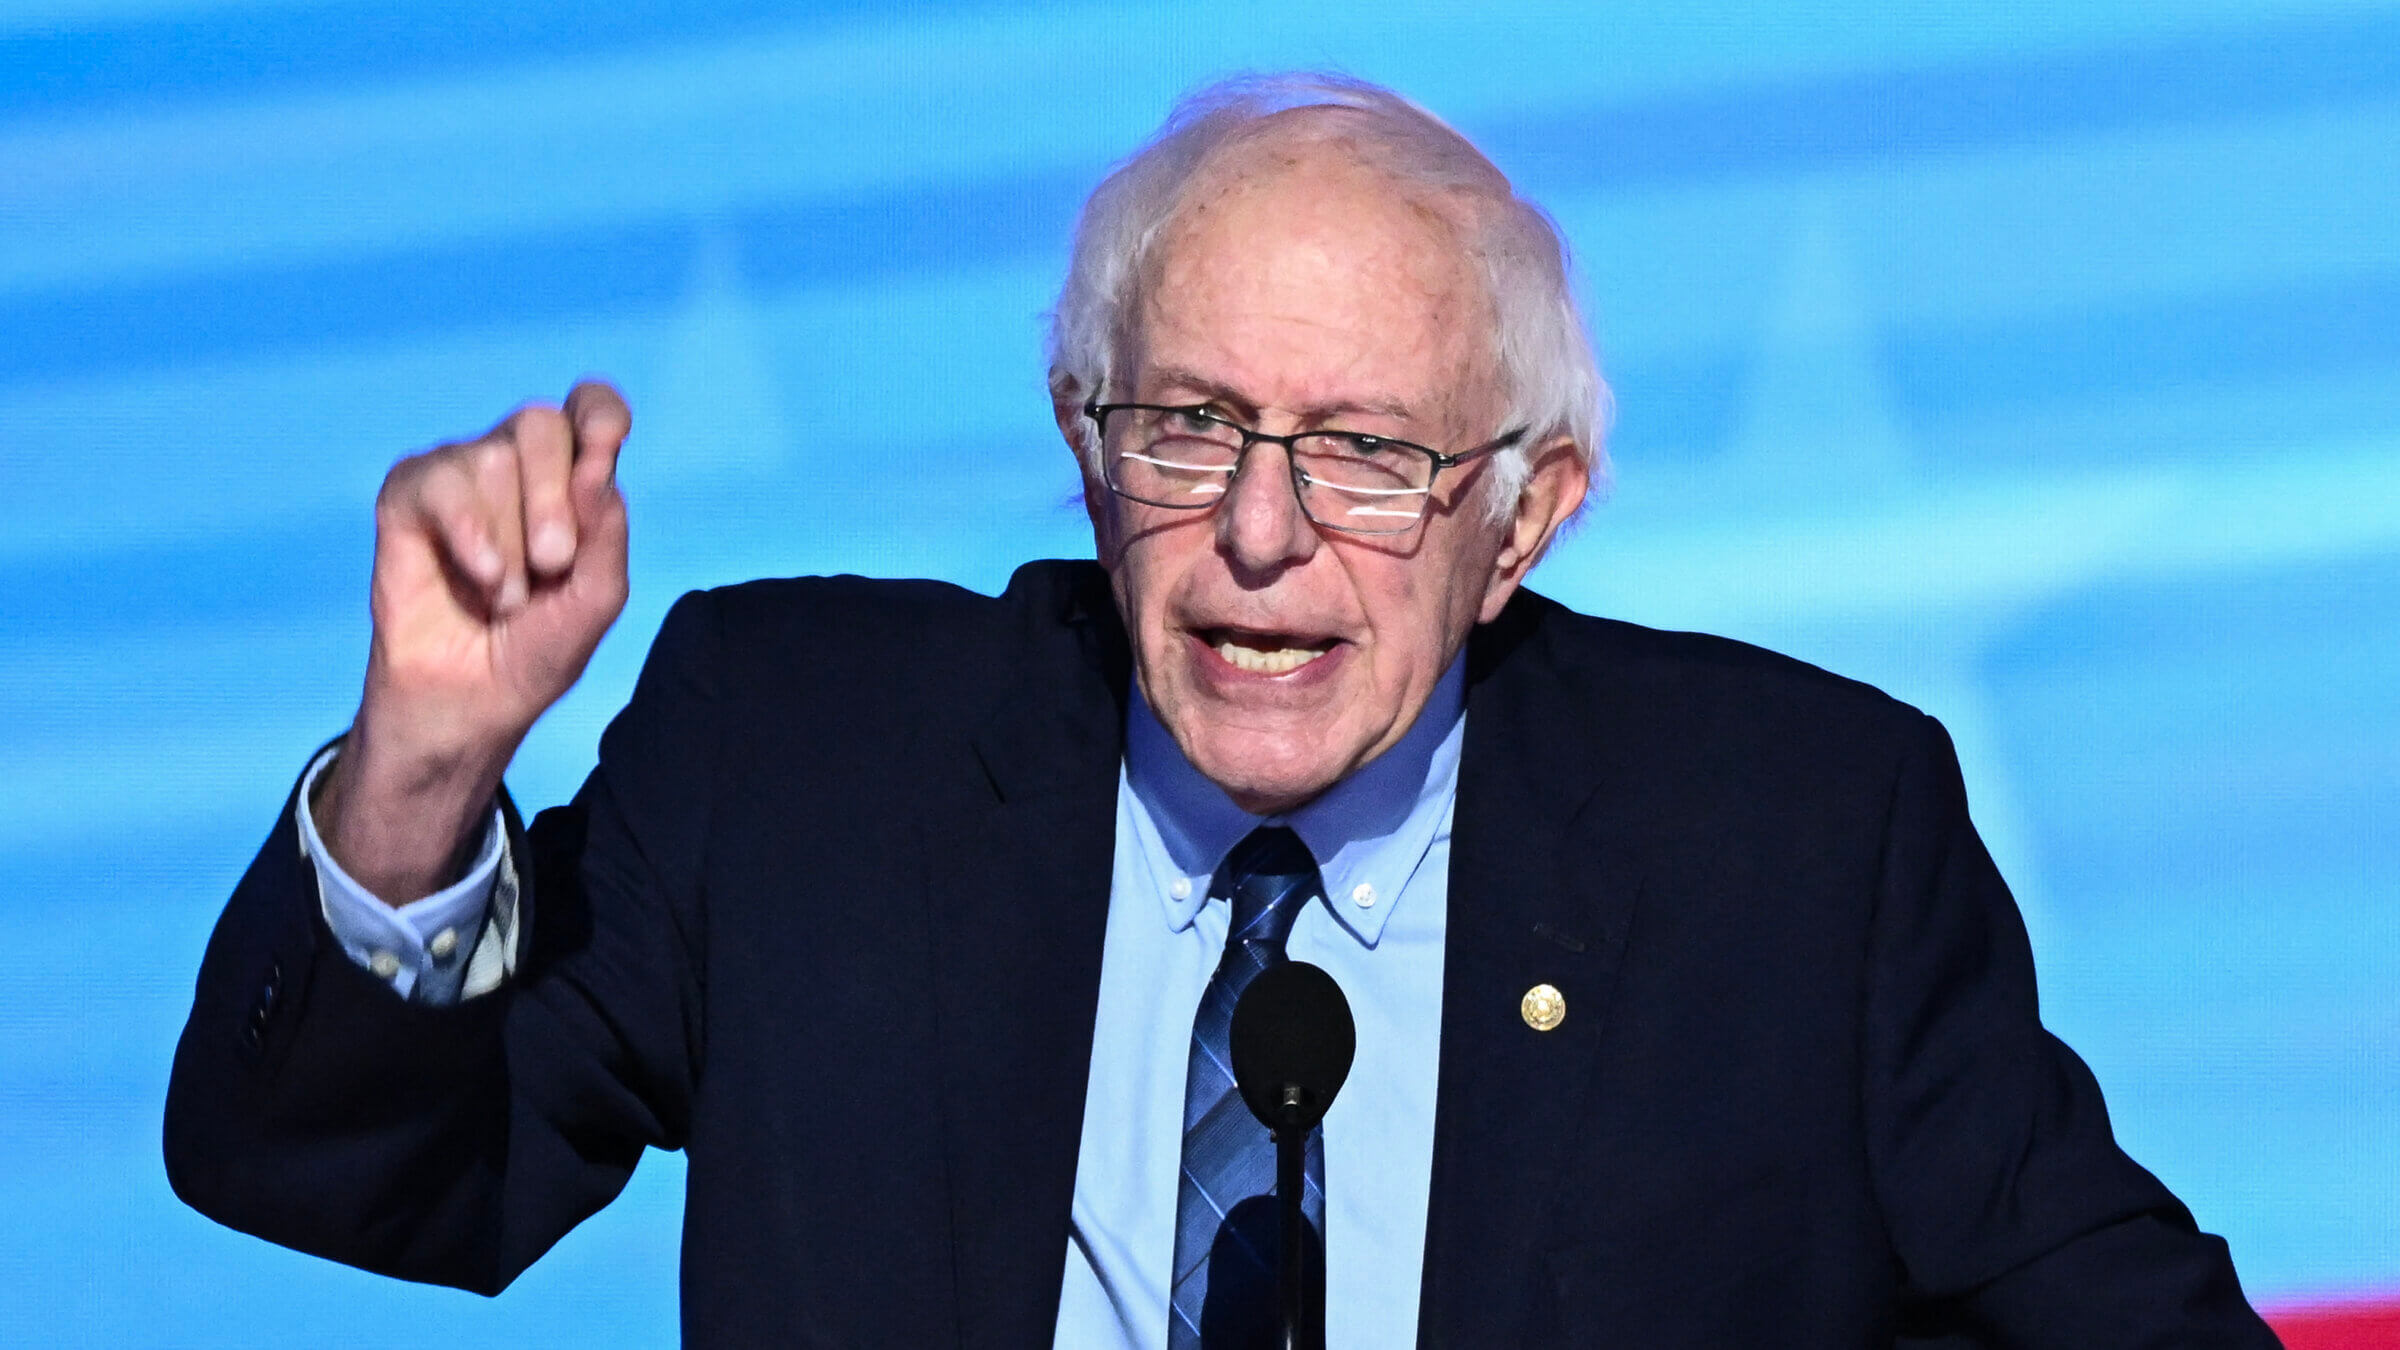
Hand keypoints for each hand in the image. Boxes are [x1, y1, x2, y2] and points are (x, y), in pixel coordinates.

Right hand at [315, 381, 631, 901]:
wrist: (470, 701)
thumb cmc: (537, 648)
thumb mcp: (595, 599)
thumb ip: (606, 534)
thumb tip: (599, 468)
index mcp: (573, 479)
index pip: (591, 409)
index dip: (599, 410)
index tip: (608, 440)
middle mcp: (516, 465)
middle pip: (541, 425)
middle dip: (554, 498)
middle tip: (554, 563)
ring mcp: (459, 476)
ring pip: (491, 456)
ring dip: (509, 541)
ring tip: (504, 593)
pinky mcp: (407, 498)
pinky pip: (437, 480)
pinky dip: (468, 532)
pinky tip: (480, 576)